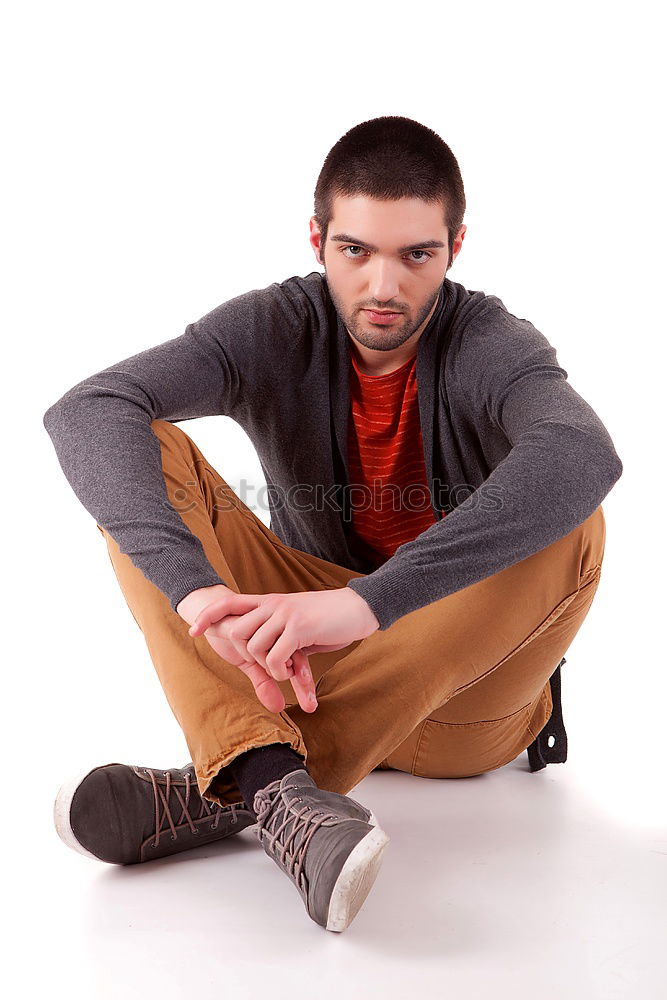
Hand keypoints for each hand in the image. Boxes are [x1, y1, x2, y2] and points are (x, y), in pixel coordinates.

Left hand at [179, 585, 379, 714]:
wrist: (358, 608)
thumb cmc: (329, 618)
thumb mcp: (297, 621)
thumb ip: (279, 631)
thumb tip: (266, 651)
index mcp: (270, 601)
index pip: (228, 602)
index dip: (208, 616)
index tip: (194, 631)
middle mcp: (273, 604)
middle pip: (236, 633)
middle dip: (246, 655)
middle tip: (267, 664)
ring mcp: (285, 614)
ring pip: (254, 647)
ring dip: (267, 667)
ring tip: (284, 669)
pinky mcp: (298, 628)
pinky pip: (274, 657)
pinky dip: (280, 671)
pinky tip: (292, 671)